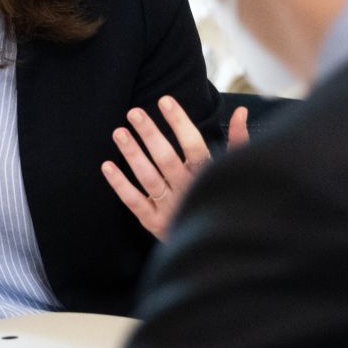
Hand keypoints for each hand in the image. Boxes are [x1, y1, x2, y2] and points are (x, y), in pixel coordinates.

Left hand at [101, 97, 248, 240]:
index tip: (164, 101)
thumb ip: (238, 141)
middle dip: (150, 135)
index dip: (179, 123)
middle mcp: (188, 191)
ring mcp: (170, 208)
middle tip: (134, 113)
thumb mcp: (233, 170)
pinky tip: (107, 166)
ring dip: (132, 155)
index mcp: (207, 175)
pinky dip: (120, 185)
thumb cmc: (224, 198)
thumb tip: (241, 111)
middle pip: (166, 160)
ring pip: (148, 178)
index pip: (194, 146)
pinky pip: (135, 202)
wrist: (221, 246)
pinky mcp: (155, 223)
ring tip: (118, 132)